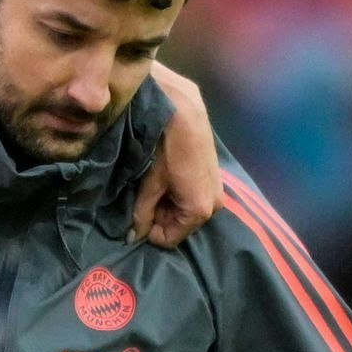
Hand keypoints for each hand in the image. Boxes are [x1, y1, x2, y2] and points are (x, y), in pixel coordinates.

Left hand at [134, 64, 222, 247]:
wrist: (184, 113)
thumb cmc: (165, 149)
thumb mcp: (150, 184)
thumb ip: (142, 213)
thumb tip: (134, 236)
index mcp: (199, 211)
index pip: (170, 238)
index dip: (150, 231)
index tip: (138, 215)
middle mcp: (214, 206)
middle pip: (180, 224)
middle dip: (160, 215)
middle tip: (145, 196)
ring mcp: (217, 192)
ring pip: (187, 210)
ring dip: (169, 203)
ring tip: (156, 183)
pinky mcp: (216, 180)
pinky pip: (195, 197)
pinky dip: (179, 193)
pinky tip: (170, 176)